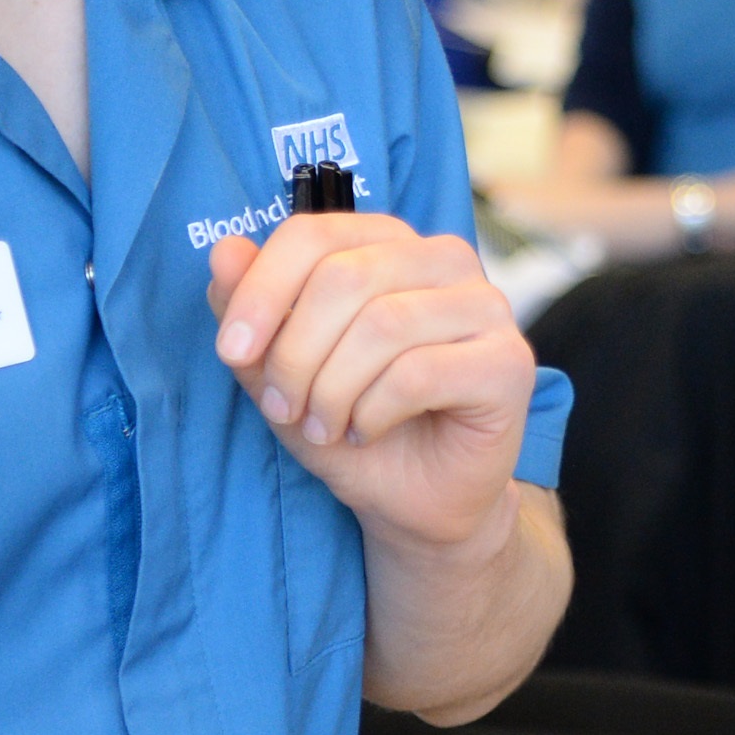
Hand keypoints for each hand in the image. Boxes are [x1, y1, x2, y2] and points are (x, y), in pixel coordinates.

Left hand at [207, 215, 533, 554]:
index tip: (231, 351)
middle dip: (295, 353)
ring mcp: (487, 307)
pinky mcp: (508, 363)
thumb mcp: (281, 371)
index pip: (315, 234)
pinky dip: (373, 411)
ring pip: (383, 325)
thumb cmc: (351, 424)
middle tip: (282, 407)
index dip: (261, 290)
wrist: (414, 499)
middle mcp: (446, 260)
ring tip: (323, 428)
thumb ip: (253, 311)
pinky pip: (420, 372)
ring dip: (332, 390)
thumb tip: (226, 252)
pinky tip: (365, 431)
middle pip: (345, 277)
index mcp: (390, 244)